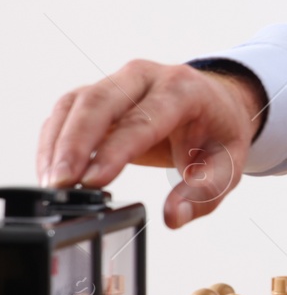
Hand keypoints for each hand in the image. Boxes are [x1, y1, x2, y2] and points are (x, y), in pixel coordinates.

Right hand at [36, 60, 265, 228]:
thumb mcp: (228, 164)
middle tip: (59, 183)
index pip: (144, 119)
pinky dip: (53, 140)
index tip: (92, 180)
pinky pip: (67, 111)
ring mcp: (119, 82)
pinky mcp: (97, 93)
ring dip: (57, 143)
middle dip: (74, 143)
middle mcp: (147, 77)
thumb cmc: (219, 132)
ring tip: (52, 183)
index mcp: (184, 90)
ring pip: (76, 103)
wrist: (216, 102)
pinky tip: (50, 171)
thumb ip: (204, 192)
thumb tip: (173, 218)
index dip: (115, 149)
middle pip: (100, 102)